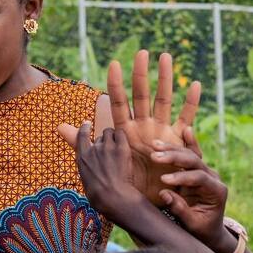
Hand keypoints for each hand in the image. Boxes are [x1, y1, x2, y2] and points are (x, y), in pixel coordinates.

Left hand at [59, 50, 201, 203]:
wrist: (146, 200)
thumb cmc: (124, 181)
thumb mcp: (101, 159)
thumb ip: (80, 142)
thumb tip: (57, 126)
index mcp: (126, 130)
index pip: (119, 103)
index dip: (116, 85)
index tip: (114, 64)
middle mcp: (144, 126)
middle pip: (142, 95)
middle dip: (142, 74)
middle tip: (142, 52)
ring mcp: (162, 131)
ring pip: (164, 100)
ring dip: (166, 79)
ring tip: (166, 57)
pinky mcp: (177, 142)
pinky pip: (187, 119)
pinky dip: (191, 103)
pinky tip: (195, 84)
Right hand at [71, 121, 145, 223]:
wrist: (113, 198)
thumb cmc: (101, 198)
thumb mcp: (86, 183)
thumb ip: (87, 172)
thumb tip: (88, 172)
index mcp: (82, 159)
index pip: (81, 136)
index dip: (85, 128)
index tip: (87, 123)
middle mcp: (93, 150)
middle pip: (99, 137)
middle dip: (105, 141)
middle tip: (113, 152)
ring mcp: (106, 147)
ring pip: (109, 132)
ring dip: (114, 137)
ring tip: (120, 147)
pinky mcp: (121, 148)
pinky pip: (121, 134)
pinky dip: (122, 137)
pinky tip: (126, 144)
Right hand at [150, 127, 230, 252]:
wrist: (210, 230)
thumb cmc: (201, 230)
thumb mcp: (193, 224)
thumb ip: (181, 210)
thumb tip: (164, 194)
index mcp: (217, 191)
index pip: (199, 178)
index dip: (181, 178)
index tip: (163, 180)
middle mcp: (214, 177)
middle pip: (194, 162)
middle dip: (174, 158)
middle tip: (154, 156)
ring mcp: (206, 172)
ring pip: (190, 155)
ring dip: (172, 150)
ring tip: (155, 145)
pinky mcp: (198, 170)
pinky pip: (193, 154)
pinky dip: (187, 143)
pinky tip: (185, 130)